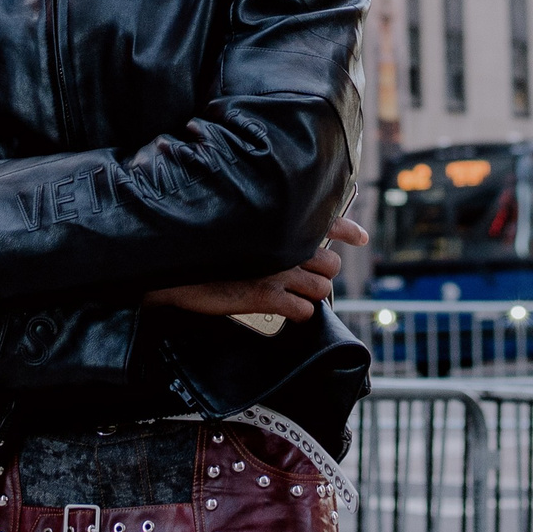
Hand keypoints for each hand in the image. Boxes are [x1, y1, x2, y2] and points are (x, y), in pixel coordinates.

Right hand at [144, 216, 368, 321]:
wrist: (173, 273)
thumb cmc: (204, 252)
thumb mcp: (238, 232)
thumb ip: (268, 231)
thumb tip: (290, 243)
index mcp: (279, 222)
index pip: (327, 218)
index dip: (347, 229)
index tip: (359, 237)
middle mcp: (284, 243)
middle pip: (330, 263)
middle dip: (319, 273)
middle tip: (298, 278)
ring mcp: (278, 270)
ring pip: (323, 289)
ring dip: (310, 294)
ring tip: (289, 294)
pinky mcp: (267, 296)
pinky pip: (306, 311)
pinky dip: (298, 313)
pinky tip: (282, 309)